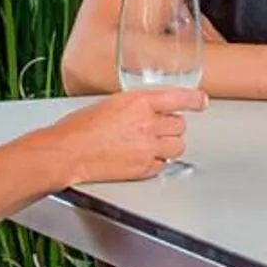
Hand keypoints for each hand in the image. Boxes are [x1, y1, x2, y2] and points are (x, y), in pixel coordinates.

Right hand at [40, 86, 205, 182]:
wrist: (66, 153)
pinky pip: (163, 164)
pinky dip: (157, 162)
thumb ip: (135, 105)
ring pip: (177, 146)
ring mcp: (147, 148)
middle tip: (156, 127)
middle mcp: (147, 124)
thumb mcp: (109, 103)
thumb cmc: (78, 128)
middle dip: (171, 125)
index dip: (194, 99)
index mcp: (138, 102)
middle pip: (180, 124)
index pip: (179, 98)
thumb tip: (148, 108)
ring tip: (152, 143)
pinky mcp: (144, 168)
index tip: (201, 101)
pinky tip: (141, 157)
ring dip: (169, 144)